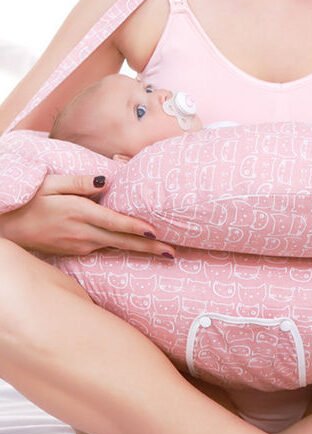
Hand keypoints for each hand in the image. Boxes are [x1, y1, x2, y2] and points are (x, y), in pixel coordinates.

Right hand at [0, 174, 174, 257]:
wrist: (7, 228)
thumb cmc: (30, 200)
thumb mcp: (51, 183)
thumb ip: (80, 182)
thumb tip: (108, 180)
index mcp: (79, 214)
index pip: (114, 223)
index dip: (136, 229)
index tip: (156, 232)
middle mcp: (82, 234)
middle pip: (122, 242)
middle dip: (149, 248)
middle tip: (172, 253)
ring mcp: (79, 246)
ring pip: (115, 248)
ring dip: (139, 250)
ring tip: (163, 252)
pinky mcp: (75, 252)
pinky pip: (104, 249)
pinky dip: (122, 248)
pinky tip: (136, 247)